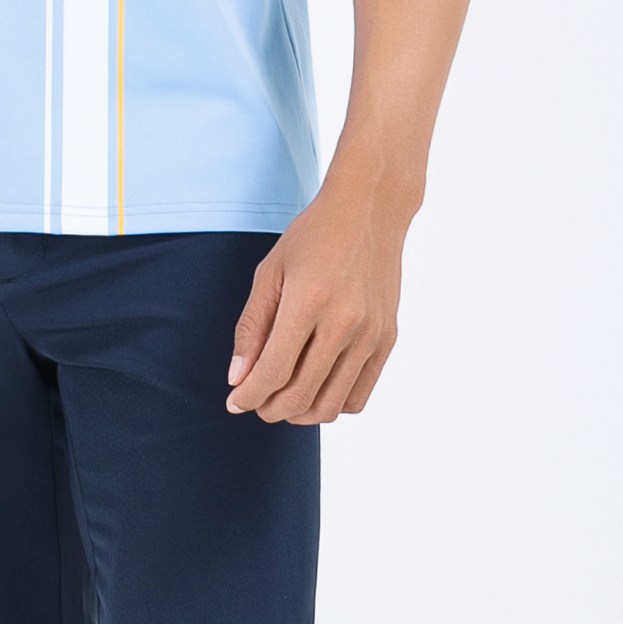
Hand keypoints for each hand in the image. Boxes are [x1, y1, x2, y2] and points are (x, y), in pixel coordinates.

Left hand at [226, 177, 410, 423]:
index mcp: (308, 301)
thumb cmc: (313, 235)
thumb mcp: (270, 271)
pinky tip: (315, 389)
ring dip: (300, 413)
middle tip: (255, 401)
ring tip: (282, 399)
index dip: (249, 395)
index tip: (235, 401)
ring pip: (332, 404)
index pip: (274, 371)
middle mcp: (344, 322)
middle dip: (269, 408)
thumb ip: (252, 326)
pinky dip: (333, 404)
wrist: (370, 210)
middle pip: (301, 395)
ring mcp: (371, 334)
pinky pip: (359, 394)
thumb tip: (238, 378)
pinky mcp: (388, 338)